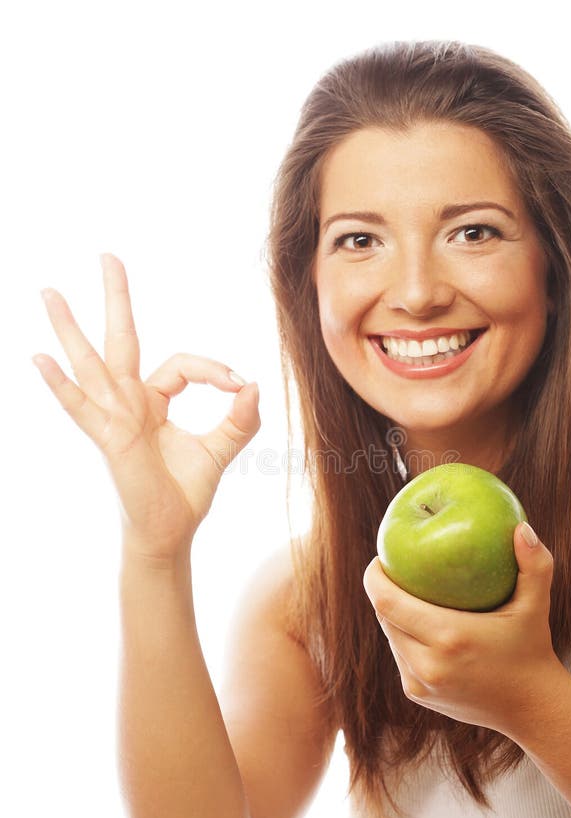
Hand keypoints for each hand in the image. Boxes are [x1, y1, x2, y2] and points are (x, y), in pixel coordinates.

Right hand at [33, 254, 259, 559]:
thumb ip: (240, 420)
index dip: (213, 369)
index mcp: (154, 401)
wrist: (170, 532)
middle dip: (116, 299)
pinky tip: (40, 359)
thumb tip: (254, 384)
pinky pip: (82, 409)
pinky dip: (61, 386)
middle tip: (108, 256)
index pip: (182, 365)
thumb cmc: (186, 492)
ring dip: (71, 328)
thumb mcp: (220, 449)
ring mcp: (115, 419)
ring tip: (49, 291)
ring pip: (93, 364)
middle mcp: (130, 403)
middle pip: (122, 341)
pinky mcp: (110, 440)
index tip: (239, 384)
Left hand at [363, 522, 564, 736]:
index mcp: (449, 637)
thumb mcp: (536, 606)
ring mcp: (420, 683)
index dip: (374, 577)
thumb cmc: (533, 649)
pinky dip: (404, 636)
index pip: (387, 601)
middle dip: (382, 590)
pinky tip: (413, 619)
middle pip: (384, 617)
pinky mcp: (418, 694)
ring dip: (392, 614)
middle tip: (393, 567)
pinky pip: (400, 656)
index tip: (381, 557)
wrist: (532, 709)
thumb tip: (522, 528)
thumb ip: (535, 565)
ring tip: (402, 589)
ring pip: (390, 636)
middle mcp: (428, 664)